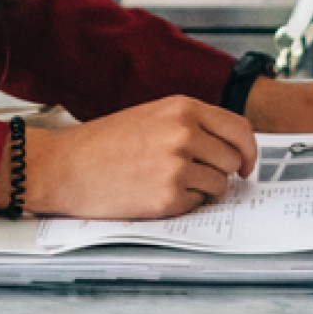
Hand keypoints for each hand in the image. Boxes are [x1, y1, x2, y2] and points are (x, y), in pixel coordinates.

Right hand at [15, 95, 255, 218]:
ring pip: (219, 185)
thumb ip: (191, 125)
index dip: (249, 150)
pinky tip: (156, 194)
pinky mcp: (167, 198)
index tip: (246, 164)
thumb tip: (229, 147)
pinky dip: (184, 204)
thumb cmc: (104, 143)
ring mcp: (177, 166)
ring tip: (171, 184)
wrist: (63, 166)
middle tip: (200, 177)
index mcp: (183, 109)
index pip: (239, 129)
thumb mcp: (153, 116)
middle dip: (222, 172)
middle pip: (232, 160)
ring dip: (203, 190)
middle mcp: (184, 134)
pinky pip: (196, 204)